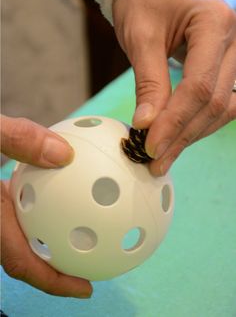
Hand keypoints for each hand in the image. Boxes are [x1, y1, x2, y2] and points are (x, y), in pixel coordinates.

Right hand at [1, 115, 91, 297]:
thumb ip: (16, 138)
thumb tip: (65, 153)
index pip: (18, 261)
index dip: (52, 282)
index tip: (85, 288)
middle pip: (23, 255)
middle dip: (57, 267)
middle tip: (93, 263)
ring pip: (20, 234)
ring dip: (49, 239)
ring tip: (83, 231)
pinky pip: (17, 211)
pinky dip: (40, 210)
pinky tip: (58, 193)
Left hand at [113, 0, 235, 174]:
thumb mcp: (141, 35)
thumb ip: (148, 81)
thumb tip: (147, 126)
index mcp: (215, 23)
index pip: (199, 86)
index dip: (175, 121)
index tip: (150, 146)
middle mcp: (234, 39)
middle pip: (214, 101)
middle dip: (182, 134)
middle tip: (154, 160)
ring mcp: (234, 52)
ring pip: (221, 106)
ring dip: (192, 133)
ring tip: (163, 155)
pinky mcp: (224, 63)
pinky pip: (219, 99)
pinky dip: (199, 120)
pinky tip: (180, 137)